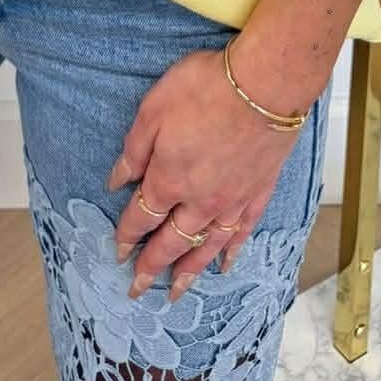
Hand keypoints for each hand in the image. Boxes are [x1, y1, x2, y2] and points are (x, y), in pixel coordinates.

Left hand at [106, 43, 303, 301]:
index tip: (117, 254)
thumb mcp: (154, 109)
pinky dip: (232, 253)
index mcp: (168, 179)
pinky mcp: (258, 193)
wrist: (265, 85)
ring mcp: (231, 200)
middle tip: (137, 290)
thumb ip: (134, 149)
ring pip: (205, 247)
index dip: (126, 236)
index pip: (141, 217)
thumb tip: (116, 181)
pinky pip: (242, 233)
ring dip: (188, 272)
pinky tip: (225, 266)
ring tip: (175, 294)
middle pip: (171, 242)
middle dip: (150, 268)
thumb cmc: (205, 88)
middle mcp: (199, 200)